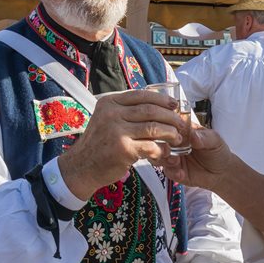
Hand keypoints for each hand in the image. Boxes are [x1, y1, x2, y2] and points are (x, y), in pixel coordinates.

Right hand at [58, 90, 186, 199]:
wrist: (81, 167)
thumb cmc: (98, 144)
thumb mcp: (105, 119)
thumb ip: (124, 111)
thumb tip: (153, 103)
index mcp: (109, 103)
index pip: (141, 95)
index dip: (161, 99)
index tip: (174, 104)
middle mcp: (112, 114)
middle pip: (150, 110)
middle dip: (170, 116)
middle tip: (181, 123)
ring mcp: (117, 131)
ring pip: (154, 127)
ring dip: (170, 132)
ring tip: (177, 137)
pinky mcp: (123, 150)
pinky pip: (151, 146)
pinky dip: (161, 149)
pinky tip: (165, 152)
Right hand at [157, 125, 238, 191]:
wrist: (222, 172)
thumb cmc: (217, 151)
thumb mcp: (214, 140)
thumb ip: (204, 137)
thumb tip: (193, 135)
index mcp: (182, 129)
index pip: (168, 123)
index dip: (165, 125)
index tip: (170, 130)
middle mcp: (174, 142)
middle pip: (158, 139)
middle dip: (160, 143)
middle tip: (168, 148)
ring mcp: (172, 156)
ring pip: (158, 155)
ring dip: (163, 158)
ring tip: (175, 161)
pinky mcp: (174, 170)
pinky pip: (167, 170)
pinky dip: (172, 172)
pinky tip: (181, 173)